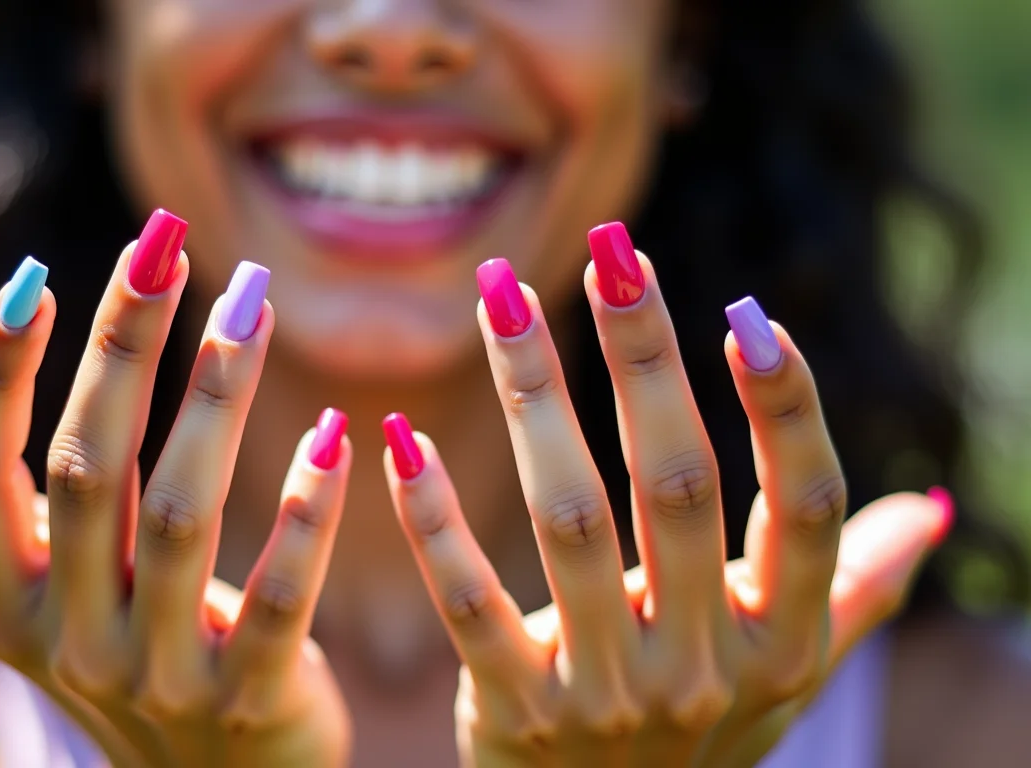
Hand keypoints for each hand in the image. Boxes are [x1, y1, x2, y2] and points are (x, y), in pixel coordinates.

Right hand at [0, 212, 351, 766]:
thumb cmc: (110, 646)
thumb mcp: (20, 585)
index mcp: (0, 599)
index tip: (34, 276)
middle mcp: (65, 637)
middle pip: (84, 471)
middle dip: (121, 349)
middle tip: (163, 244)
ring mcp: (157, 674)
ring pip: (179, 518)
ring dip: (216, 401)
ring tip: (252, 306)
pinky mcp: (249, 697)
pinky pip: (277, 599)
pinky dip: (304, 517)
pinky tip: (336, 438)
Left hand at [382, 226, 950, 766]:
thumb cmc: (703, 728)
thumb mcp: (789, 670)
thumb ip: (850, 586)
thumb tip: (932, 509)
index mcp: (781, 640)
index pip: (801, 509)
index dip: (784, 411)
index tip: (747, 313)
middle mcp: (703, 663)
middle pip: (676, 485)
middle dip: (643, 357)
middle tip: (609, 249)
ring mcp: (607, 691)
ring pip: (569, 521)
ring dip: (535, 397)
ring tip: (501, 296)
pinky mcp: (516, 712)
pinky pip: (470, 602)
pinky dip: (435, 519)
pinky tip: (399, 435)